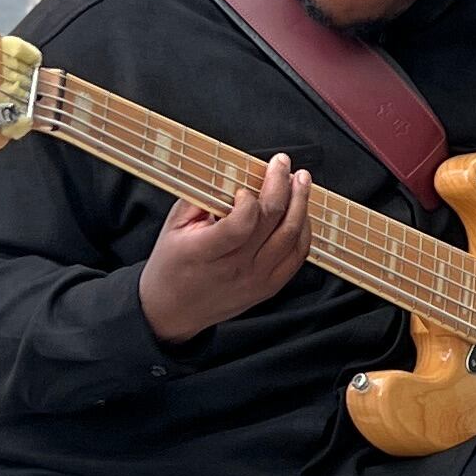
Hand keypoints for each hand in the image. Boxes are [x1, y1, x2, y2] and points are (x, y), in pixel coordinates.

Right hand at [138, 154, 312, 342]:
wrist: (173, 310)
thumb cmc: (171, 265)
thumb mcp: (172, 227)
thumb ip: (200, 198)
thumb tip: (229, 173)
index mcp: (206, 252)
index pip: (241, 223)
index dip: (249, 200)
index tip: (244, 187)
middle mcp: (235, 268)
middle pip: (272, 222)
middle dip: (282, 185)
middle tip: (283, 164)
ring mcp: (256, 280)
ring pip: (292, 237)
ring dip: (300, 203)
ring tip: (301, 181)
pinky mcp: (268, 287)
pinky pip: (297, 256)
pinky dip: (303, 230)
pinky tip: (301, 212)